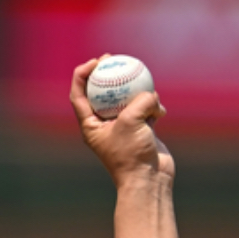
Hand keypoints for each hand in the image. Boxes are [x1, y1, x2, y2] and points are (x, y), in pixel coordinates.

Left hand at [70, 56, 174, 186]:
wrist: (149, 179)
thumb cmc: (132, 155)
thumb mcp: (132, 122)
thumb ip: (139, 101)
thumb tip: (150, 93)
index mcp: (89, 125)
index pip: (78, 95)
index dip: (82, 75)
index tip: (95, 62)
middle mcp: (103, 124)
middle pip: (100, 92)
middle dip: (107, 73)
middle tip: (115, 58)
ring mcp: (122, 126)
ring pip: (127, 98)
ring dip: (139, 93)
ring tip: (147, 96)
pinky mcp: (141, 128)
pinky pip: (146, 107)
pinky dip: (153, 107)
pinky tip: (160, 114)